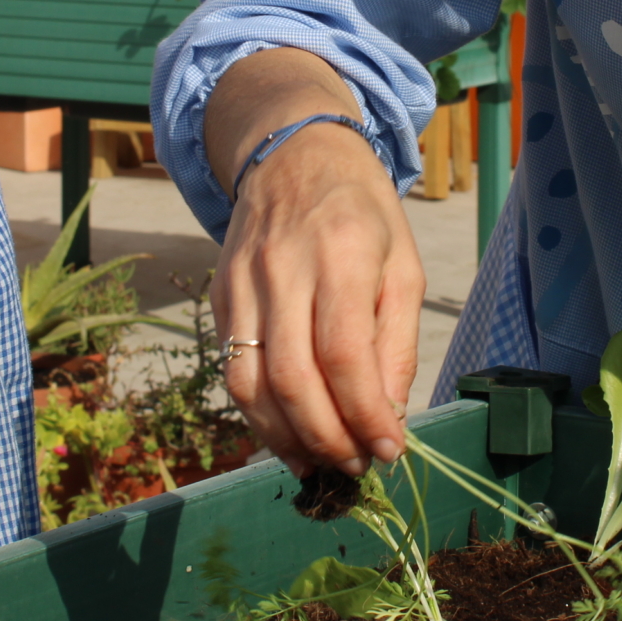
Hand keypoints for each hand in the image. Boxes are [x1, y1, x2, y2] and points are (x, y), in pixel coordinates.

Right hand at [218, 116, 424, 474]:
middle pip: (295, 380)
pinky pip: (232, 370)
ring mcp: (242, 283)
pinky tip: (289, 436)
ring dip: (287, 440)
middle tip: (356, 467)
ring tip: (322, 464)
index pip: (346, 354)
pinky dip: (259, 416)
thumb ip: (396, 343)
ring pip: (251, 385)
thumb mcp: (403, 266)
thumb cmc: (362, 213)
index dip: (366, 415)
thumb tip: (389, 418)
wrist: (293, 153)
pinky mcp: (219, 295)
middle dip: (328, 440)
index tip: (390, 452)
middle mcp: (284, 269)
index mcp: (342, 255)